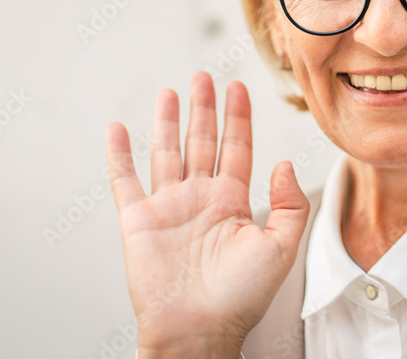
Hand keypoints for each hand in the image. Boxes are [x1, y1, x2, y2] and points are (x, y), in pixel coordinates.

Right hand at [106, 71, 309, 357]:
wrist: (198, 330)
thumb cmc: (240, 298)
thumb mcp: (281, 248)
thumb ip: (289, 204)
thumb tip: (285, 164)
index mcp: (232, 203)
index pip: (237, 148)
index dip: (238, 117)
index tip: (239, 87)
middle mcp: (200, 199)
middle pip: (202, 141)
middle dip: (204, 108)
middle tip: (204, 77)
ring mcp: (168, 207)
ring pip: (166, 152)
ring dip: (168, 121)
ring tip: (170, 91)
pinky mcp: (138, 220)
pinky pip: (125, 180)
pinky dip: (118, 154)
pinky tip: (117, 129)